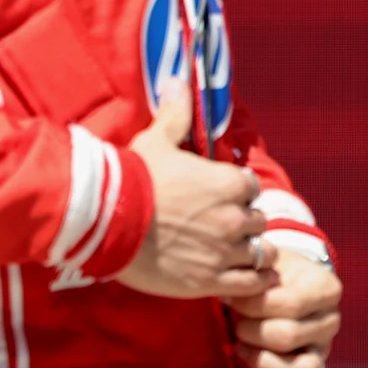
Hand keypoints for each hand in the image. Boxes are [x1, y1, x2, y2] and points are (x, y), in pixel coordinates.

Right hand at [112, 126, 273, 301]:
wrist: (107, 220)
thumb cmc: (133, 178)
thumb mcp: (156, 140)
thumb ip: (175, 115)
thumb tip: (178, 82)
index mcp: (229, 183)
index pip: (250, 188)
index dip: (238, 193)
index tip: (223, 198)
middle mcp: (234, 217)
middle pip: (258, 222)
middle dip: (245, 224)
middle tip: (226, 228)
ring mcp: (225, 251)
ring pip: (260, 254)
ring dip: (253, 253)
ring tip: (240, 256)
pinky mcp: (211, 281)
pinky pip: (251, 284)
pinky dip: (256, 282)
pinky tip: (254, 279)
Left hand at [227, 250, 340, 367]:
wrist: (287, 284)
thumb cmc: (273, 274)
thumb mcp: (268, 263)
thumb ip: (254, 274)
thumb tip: (229, 293)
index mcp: (327, 290)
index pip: (291, 305)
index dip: (253, 305)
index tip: (230, 298)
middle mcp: (331, 322)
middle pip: (289, 337)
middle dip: (251, 331)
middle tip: (235, 322)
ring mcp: (323, 351)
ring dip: (260, 361)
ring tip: (239, 347)